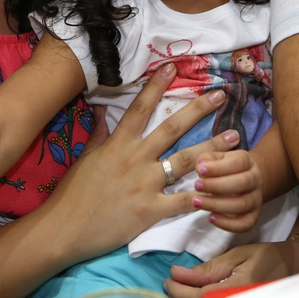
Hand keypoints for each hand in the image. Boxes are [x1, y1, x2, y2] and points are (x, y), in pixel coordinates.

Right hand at [39, 64, 237, 260]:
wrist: (63, 230)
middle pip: (172, 128)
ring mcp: (144, 184)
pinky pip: (182, 201)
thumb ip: (99, 133)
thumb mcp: (85, 158)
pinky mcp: (150, 211)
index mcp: (119, 144)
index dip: (157, 86)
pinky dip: (201, 196)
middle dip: (199, 110)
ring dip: (212, 147)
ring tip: (235, 137)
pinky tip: (221, 189)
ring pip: (186, 161)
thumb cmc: (73, 194)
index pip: (140, 107)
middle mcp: (135, 158)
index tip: (173, 67)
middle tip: (221, 96)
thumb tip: (102, 109)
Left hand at [163, 238, 298, 297]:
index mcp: (237, 289)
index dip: (178, 291)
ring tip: (185, 287)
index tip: (167, 280)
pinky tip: (199, 294)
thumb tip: (176, 274)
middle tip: (173, 282)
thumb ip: (207, 269)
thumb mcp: (236, 255)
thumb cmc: (266, 256)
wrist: (294, 267)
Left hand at [194, 150, 263, 232]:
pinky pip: (245, 224)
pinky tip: (211, 217)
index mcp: (247, 162)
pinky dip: (228, 224)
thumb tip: (201, 165)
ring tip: (197, 202)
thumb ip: (206, 159)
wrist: (244, 182)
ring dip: (217, 204)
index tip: (201, 170)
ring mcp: (256, 199)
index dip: (219, 167)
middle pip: (242, 183)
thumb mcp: (216, 158)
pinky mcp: (253, 216)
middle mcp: (255, 180)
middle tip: (197, 186)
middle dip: (216, 186)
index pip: (238, 162)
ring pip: (242, 204)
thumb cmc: (224, 169)